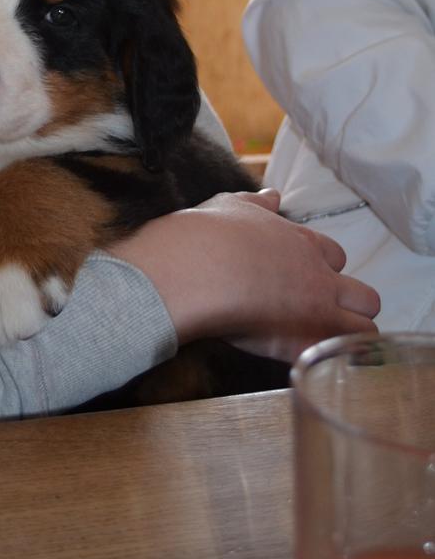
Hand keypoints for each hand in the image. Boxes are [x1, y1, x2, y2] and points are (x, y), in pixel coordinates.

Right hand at [108, 189, 379, 362]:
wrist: (192, 269)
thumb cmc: (206, 234)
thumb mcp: (230, 206)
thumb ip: (257, 205)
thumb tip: (273, 196)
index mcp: (303, 243)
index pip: (337, 257)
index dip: (323, 269)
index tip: (303, 279)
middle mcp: (318, 277)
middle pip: (366, 298)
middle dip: (350, 307)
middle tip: (318, 314)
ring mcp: (316, 312)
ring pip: (363, 332)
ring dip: (346, 337)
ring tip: (315, 342)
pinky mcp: (302, 344)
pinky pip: (333, 359)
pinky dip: (324, 361)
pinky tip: (302, 360)